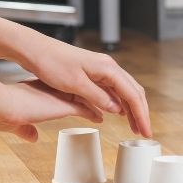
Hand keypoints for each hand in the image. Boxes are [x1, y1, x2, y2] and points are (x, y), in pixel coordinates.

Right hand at [0, 79, 102, 141]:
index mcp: (41, 89)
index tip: (78, 100)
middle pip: (79, 92)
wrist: (1, 103)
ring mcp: (60, 96)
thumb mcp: (13, 122)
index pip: (63, 91)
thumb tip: (32, 137)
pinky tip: (102, 118)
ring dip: (96, 106)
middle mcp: (54, 89)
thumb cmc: (0, 111)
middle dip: (91, 98)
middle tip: (101, 103)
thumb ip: (24, 130)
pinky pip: (85, 108)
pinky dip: (94, 113)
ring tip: (104, 112)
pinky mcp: (64, 104)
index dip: (72, 96)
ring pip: (85, 99)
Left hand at [19, 37, 151, 137]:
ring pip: (124, 91)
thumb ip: (97, 97)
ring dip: (131, 109)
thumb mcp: (75, 84)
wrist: (36, 50)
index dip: (141, 115)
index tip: (146, 131)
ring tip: (135, 127)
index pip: (132, 94)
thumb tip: (117, 110)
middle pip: (133, 92)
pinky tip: (119, 114)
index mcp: (107, 68)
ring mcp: (101, 69)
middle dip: (141, 113)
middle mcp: (108, 67)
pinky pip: (113, 89)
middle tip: (144, 133)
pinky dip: (119, 103)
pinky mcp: (93, 73)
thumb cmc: (52, 64)